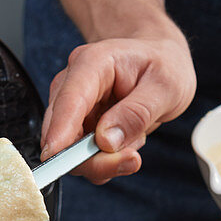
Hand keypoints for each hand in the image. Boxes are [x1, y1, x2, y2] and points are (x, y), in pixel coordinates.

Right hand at [40, 34, 195, 183]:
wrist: (162, 61)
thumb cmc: (164, 65)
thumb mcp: (165, 87)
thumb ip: (137, 113)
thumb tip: (106, 141)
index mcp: (93, 63)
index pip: (69, 100)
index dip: (60, 130)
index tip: (54, 154)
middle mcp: (73, 84)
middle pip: (63, 133)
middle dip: (93, 158)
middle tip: (132, 159)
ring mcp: (73, 107)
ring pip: (70, 152)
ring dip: (105, 159)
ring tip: (137, 136)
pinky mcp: (77, 126)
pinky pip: (83, 158)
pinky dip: (106, 159)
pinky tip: (127, 140)